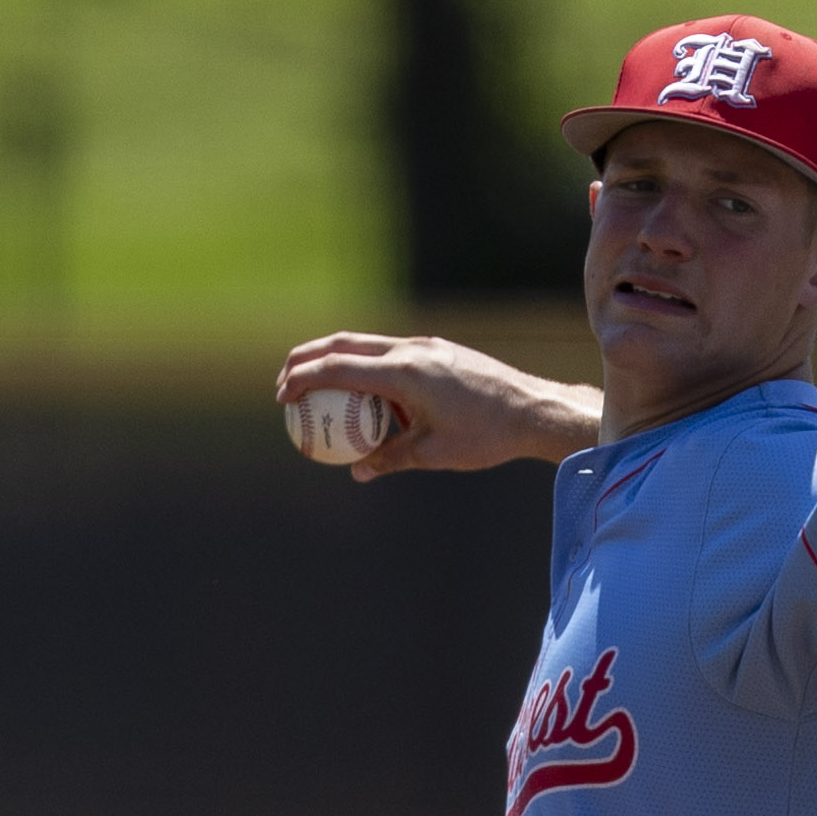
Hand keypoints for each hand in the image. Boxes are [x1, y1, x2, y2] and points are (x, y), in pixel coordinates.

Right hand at [275, 332, 601, 478]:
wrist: (535, 410)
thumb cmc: (486, 435)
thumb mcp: (433, 453)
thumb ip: (390, 458)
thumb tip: (358, 471)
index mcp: (404, 372)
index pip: (338, 367)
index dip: (302, 379)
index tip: (281, 397)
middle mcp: (412, 350)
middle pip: (344, 343)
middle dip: (307, 358)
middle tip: (286, 383)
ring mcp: (427, 345)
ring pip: (368, 344)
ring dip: (338, 360)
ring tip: (319, 389)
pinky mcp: (439, 349)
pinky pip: (392, 353)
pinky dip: (368, 367)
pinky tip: (366, 394)